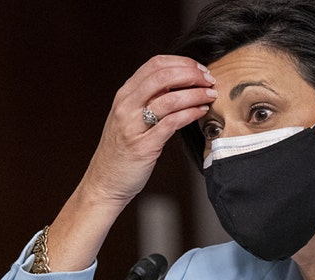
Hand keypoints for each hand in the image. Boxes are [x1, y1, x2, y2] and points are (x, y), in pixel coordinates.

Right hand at [47, 56, 215, 271]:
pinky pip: (172, 123)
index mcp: (124, 95)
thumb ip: (148, 99)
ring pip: (169, 98)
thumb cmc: (121, 150)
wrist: (105, 182)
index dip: (181, 62)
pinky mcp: (144, 145)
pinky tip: (201, 111)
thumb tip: (179, 83)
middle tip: (209, 79)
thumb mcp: (129, 117)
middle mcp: (126, 106)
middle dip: (191, 74)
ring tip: (210, 95)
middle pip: (163, 76)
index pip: (154, 64)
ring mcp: (133, 125)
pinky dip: (190, 113)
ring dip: (196, 93)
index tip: (199, 68)